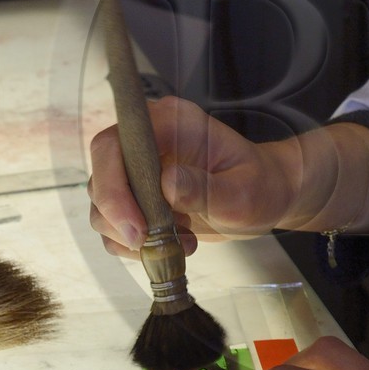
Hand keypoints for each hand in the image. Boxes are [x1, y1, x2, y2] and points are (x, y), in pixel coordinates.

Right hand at [88, 97, 293, 256]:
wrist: (266, 196)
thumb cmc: (260, 186)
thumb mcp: (243, 193)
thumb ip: (205, 189)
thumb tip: (167, 185)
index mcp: (171, 123)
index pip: (116, 144)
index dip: (113, 186)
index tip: (138, 226)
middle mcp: (148, 142)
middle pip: (101, 174)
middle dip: (117, 216)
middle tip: (148, 243)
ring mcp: (140, 170)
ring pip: (102, 205)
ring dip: (130, 236)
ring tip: (179, 243)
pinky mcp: (138, 197)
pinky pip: (114, 226)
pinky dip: (135, 246)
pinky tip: (174, 245)